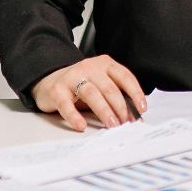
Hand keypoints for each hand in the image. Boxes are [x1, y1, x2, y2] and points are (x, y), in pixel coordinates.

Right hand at [32, 54, 147, 131]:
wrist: (49, 80)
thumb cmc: (80, 85)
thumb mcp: (101, 84)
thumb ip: (115, 95)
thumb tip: (133, 115)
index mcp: (105, 64)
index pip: (125, 77)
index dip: (135, 93)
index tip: (142, 108)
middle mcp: (89, 67)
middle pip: (110, 88)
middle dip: (120, 107)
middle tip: (125, 123)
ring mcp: (72, 77)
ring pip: (92, 94)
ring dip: (104, 111)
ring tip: (111, 124)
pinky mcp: (57, 90)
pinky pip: (67, 104)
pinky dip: (75, 116)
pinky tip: (81, 126)